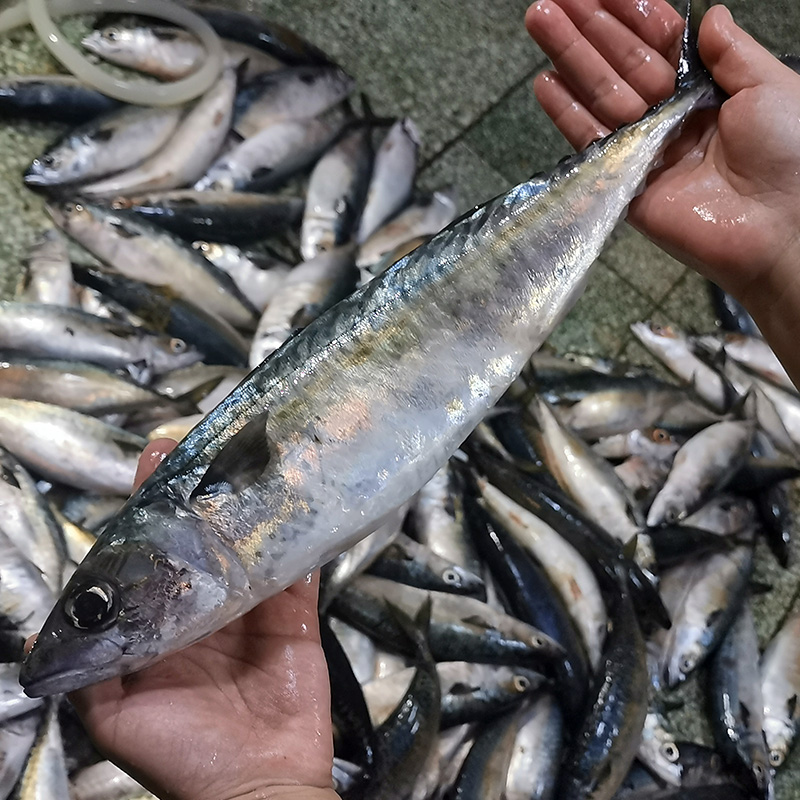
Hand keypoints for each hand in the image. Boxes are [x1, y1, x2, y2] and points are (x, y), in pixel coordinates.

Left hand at [65, 440, 337, 799]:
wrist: (255, 784)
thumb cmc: (181, 755)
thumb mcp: (115, 717)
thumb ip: (83, 674)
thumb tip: (28, 639)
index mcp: (163, 627)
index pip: (154, 559)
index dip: (150, 513)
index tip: (150, 467)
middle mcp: (206, 611)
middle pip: (202, 542)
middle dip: (199, 495)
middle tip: (195, 448)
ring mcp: (253, 610)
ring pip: (249, 548)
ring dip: (248, 508)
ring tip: (245, 463)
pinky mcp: (294, 617)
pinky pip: (296, 573)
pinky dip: (298, 540)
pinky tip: (295, 504)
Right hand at [526, 0, 799, 381]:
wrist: (778, 226)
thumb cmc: (789, 153)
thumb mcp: (770, 86)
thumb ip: (731, 51)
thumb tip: (709, 14)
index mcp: (706, 90)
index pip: (658, 43)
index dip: (629, 13)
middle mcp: (670, 116)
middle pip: (620, 64)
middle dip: (587, 28)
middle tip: (551, 0)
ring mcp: (644, 149)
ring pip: (600, 94)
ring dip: (569, 57)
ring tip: (538, 19)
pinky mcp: (624, 183)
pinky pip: (591, 142)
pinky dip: (567, 114)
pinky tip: (544, 82)